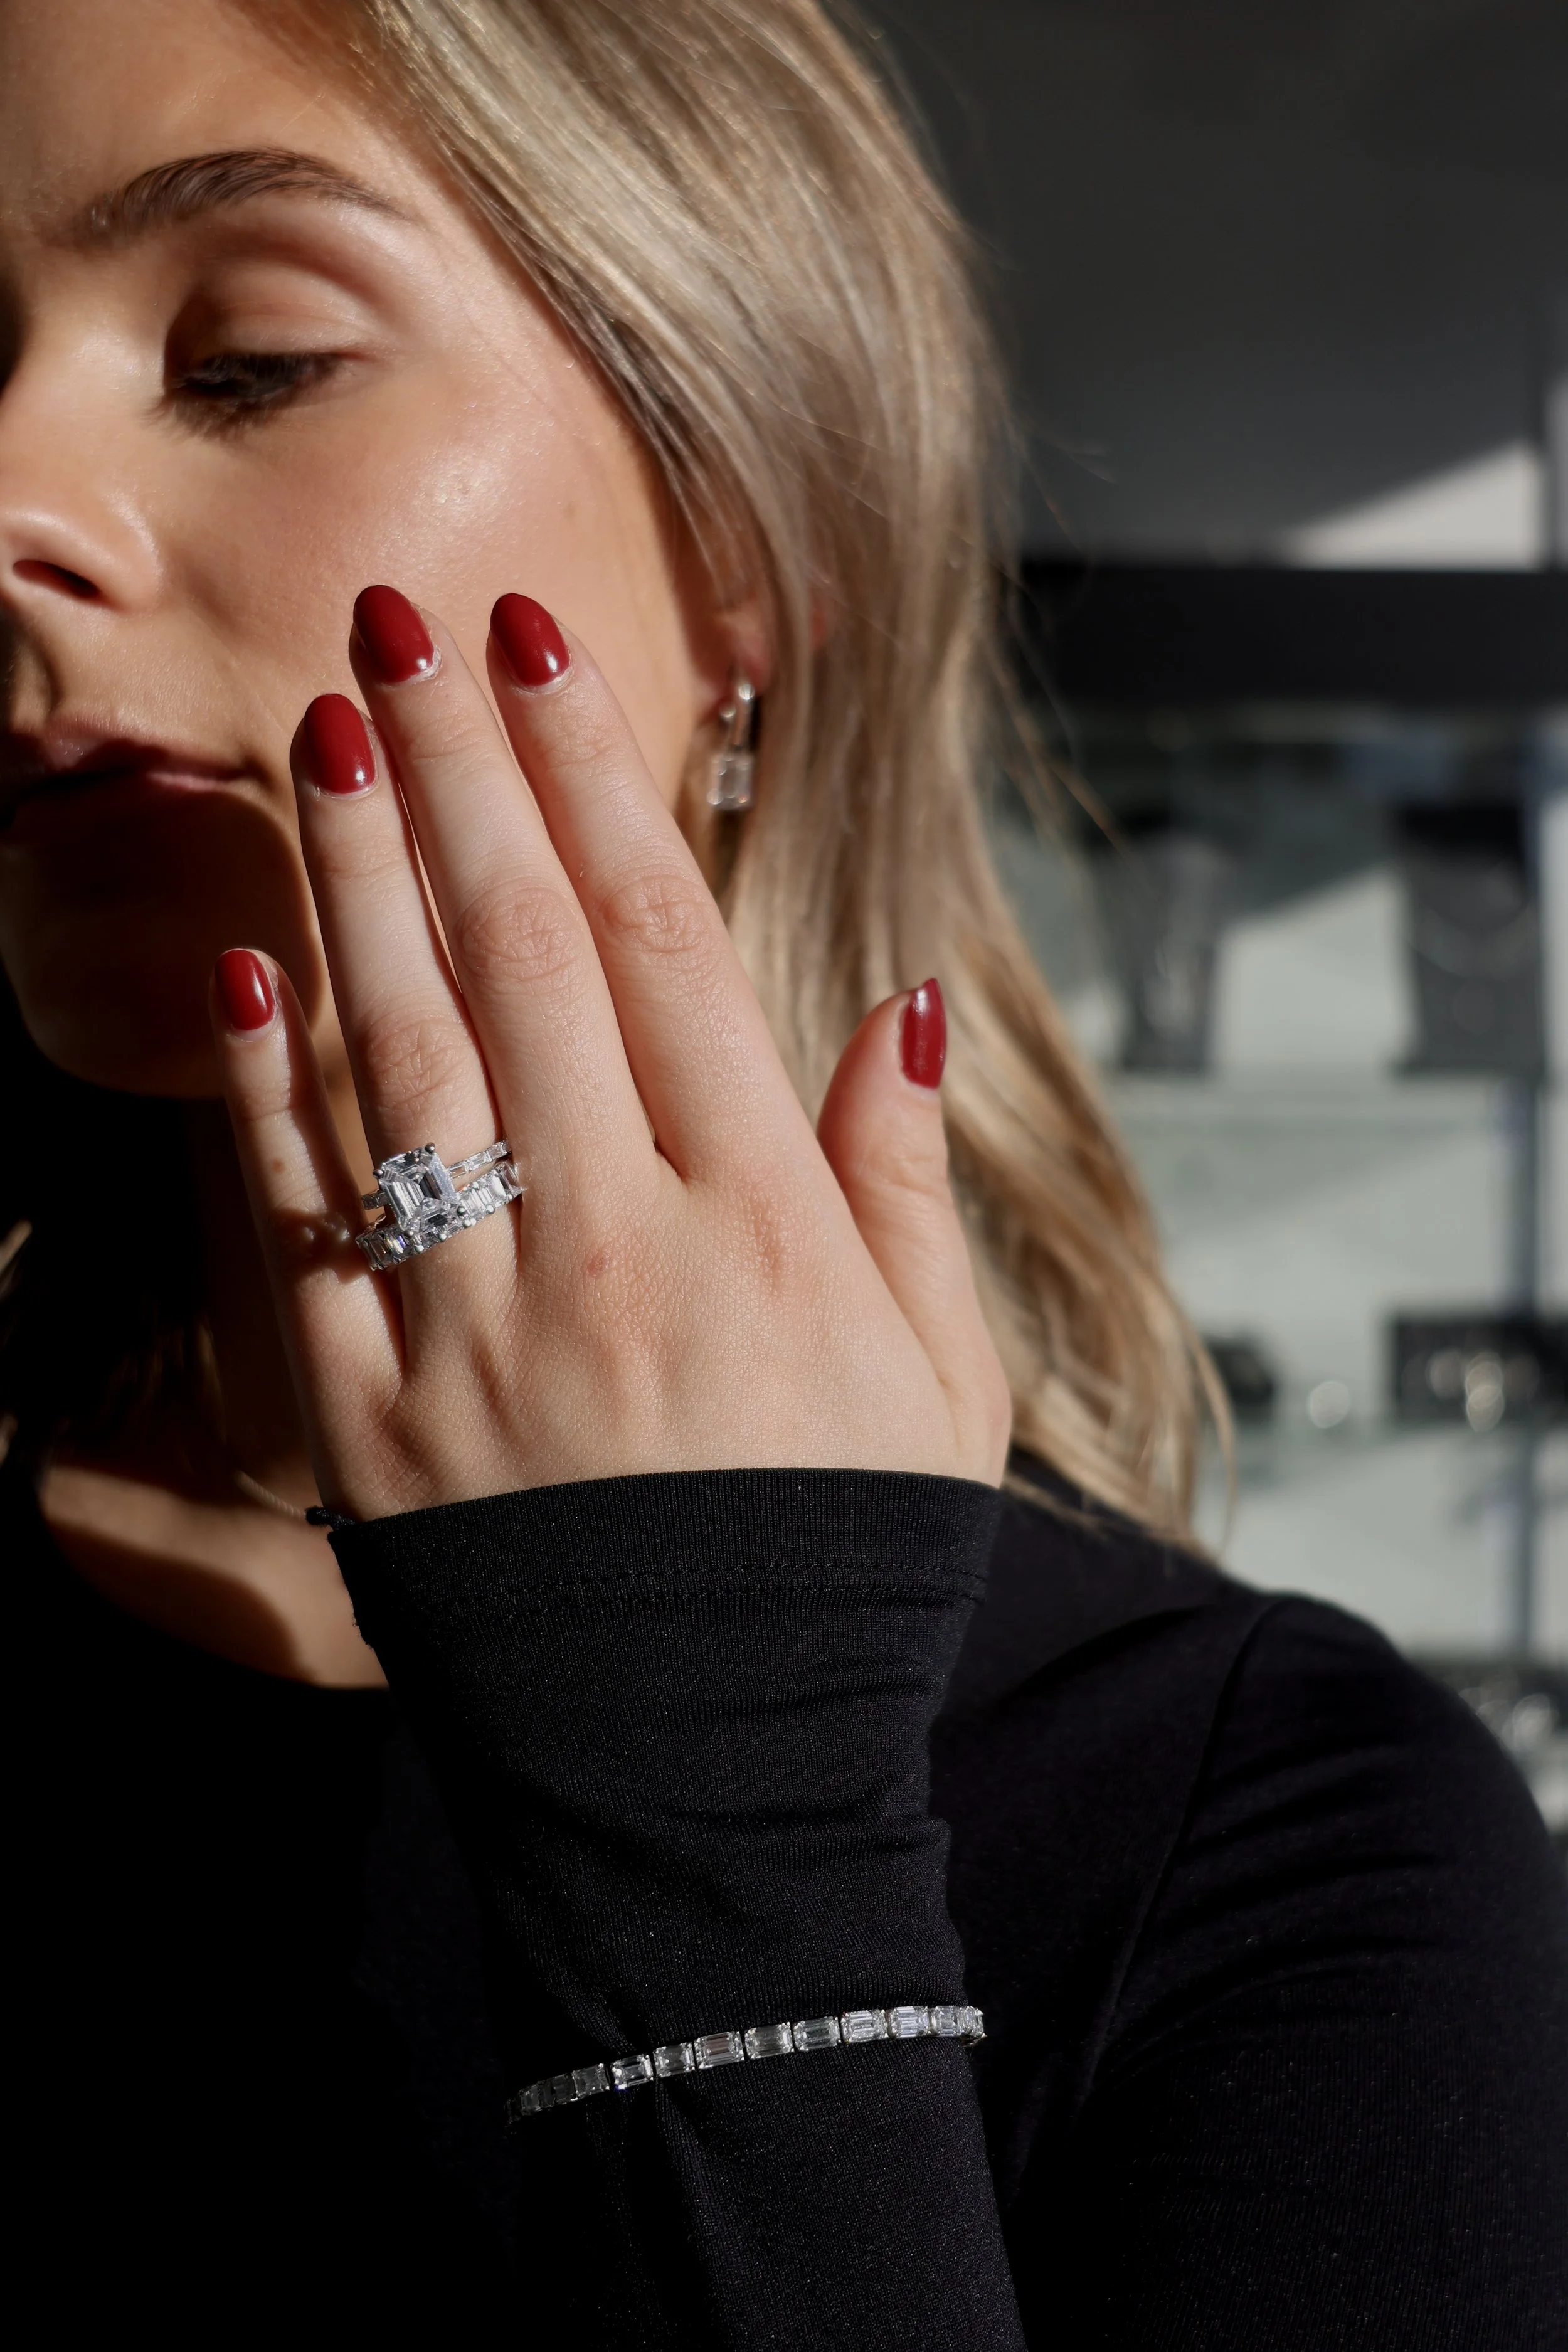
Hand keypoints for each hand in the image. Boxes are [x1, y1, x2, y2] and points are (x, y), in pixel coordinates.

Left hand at [211, 588, 1010, 1519]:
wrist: (714, 1784)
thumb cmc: (839, 1569)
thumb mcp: (938, 1382)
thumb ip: (904, 1187)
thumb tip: (895, 1011)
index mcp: (764, 1227)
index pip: (664, 947)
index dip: (597, 781)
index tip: (545, 653)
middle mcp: (618, 1249)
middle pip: (522, 957)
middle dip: (460, 768)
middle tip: (404, 619)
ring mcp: (484, 1332)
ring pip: (410, 1053)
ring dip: (362, 879)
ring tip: (326, 730)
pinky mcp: (378, 1422)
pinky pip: (312, 1225)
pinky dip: (270, 1092)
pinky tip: (247, 966)